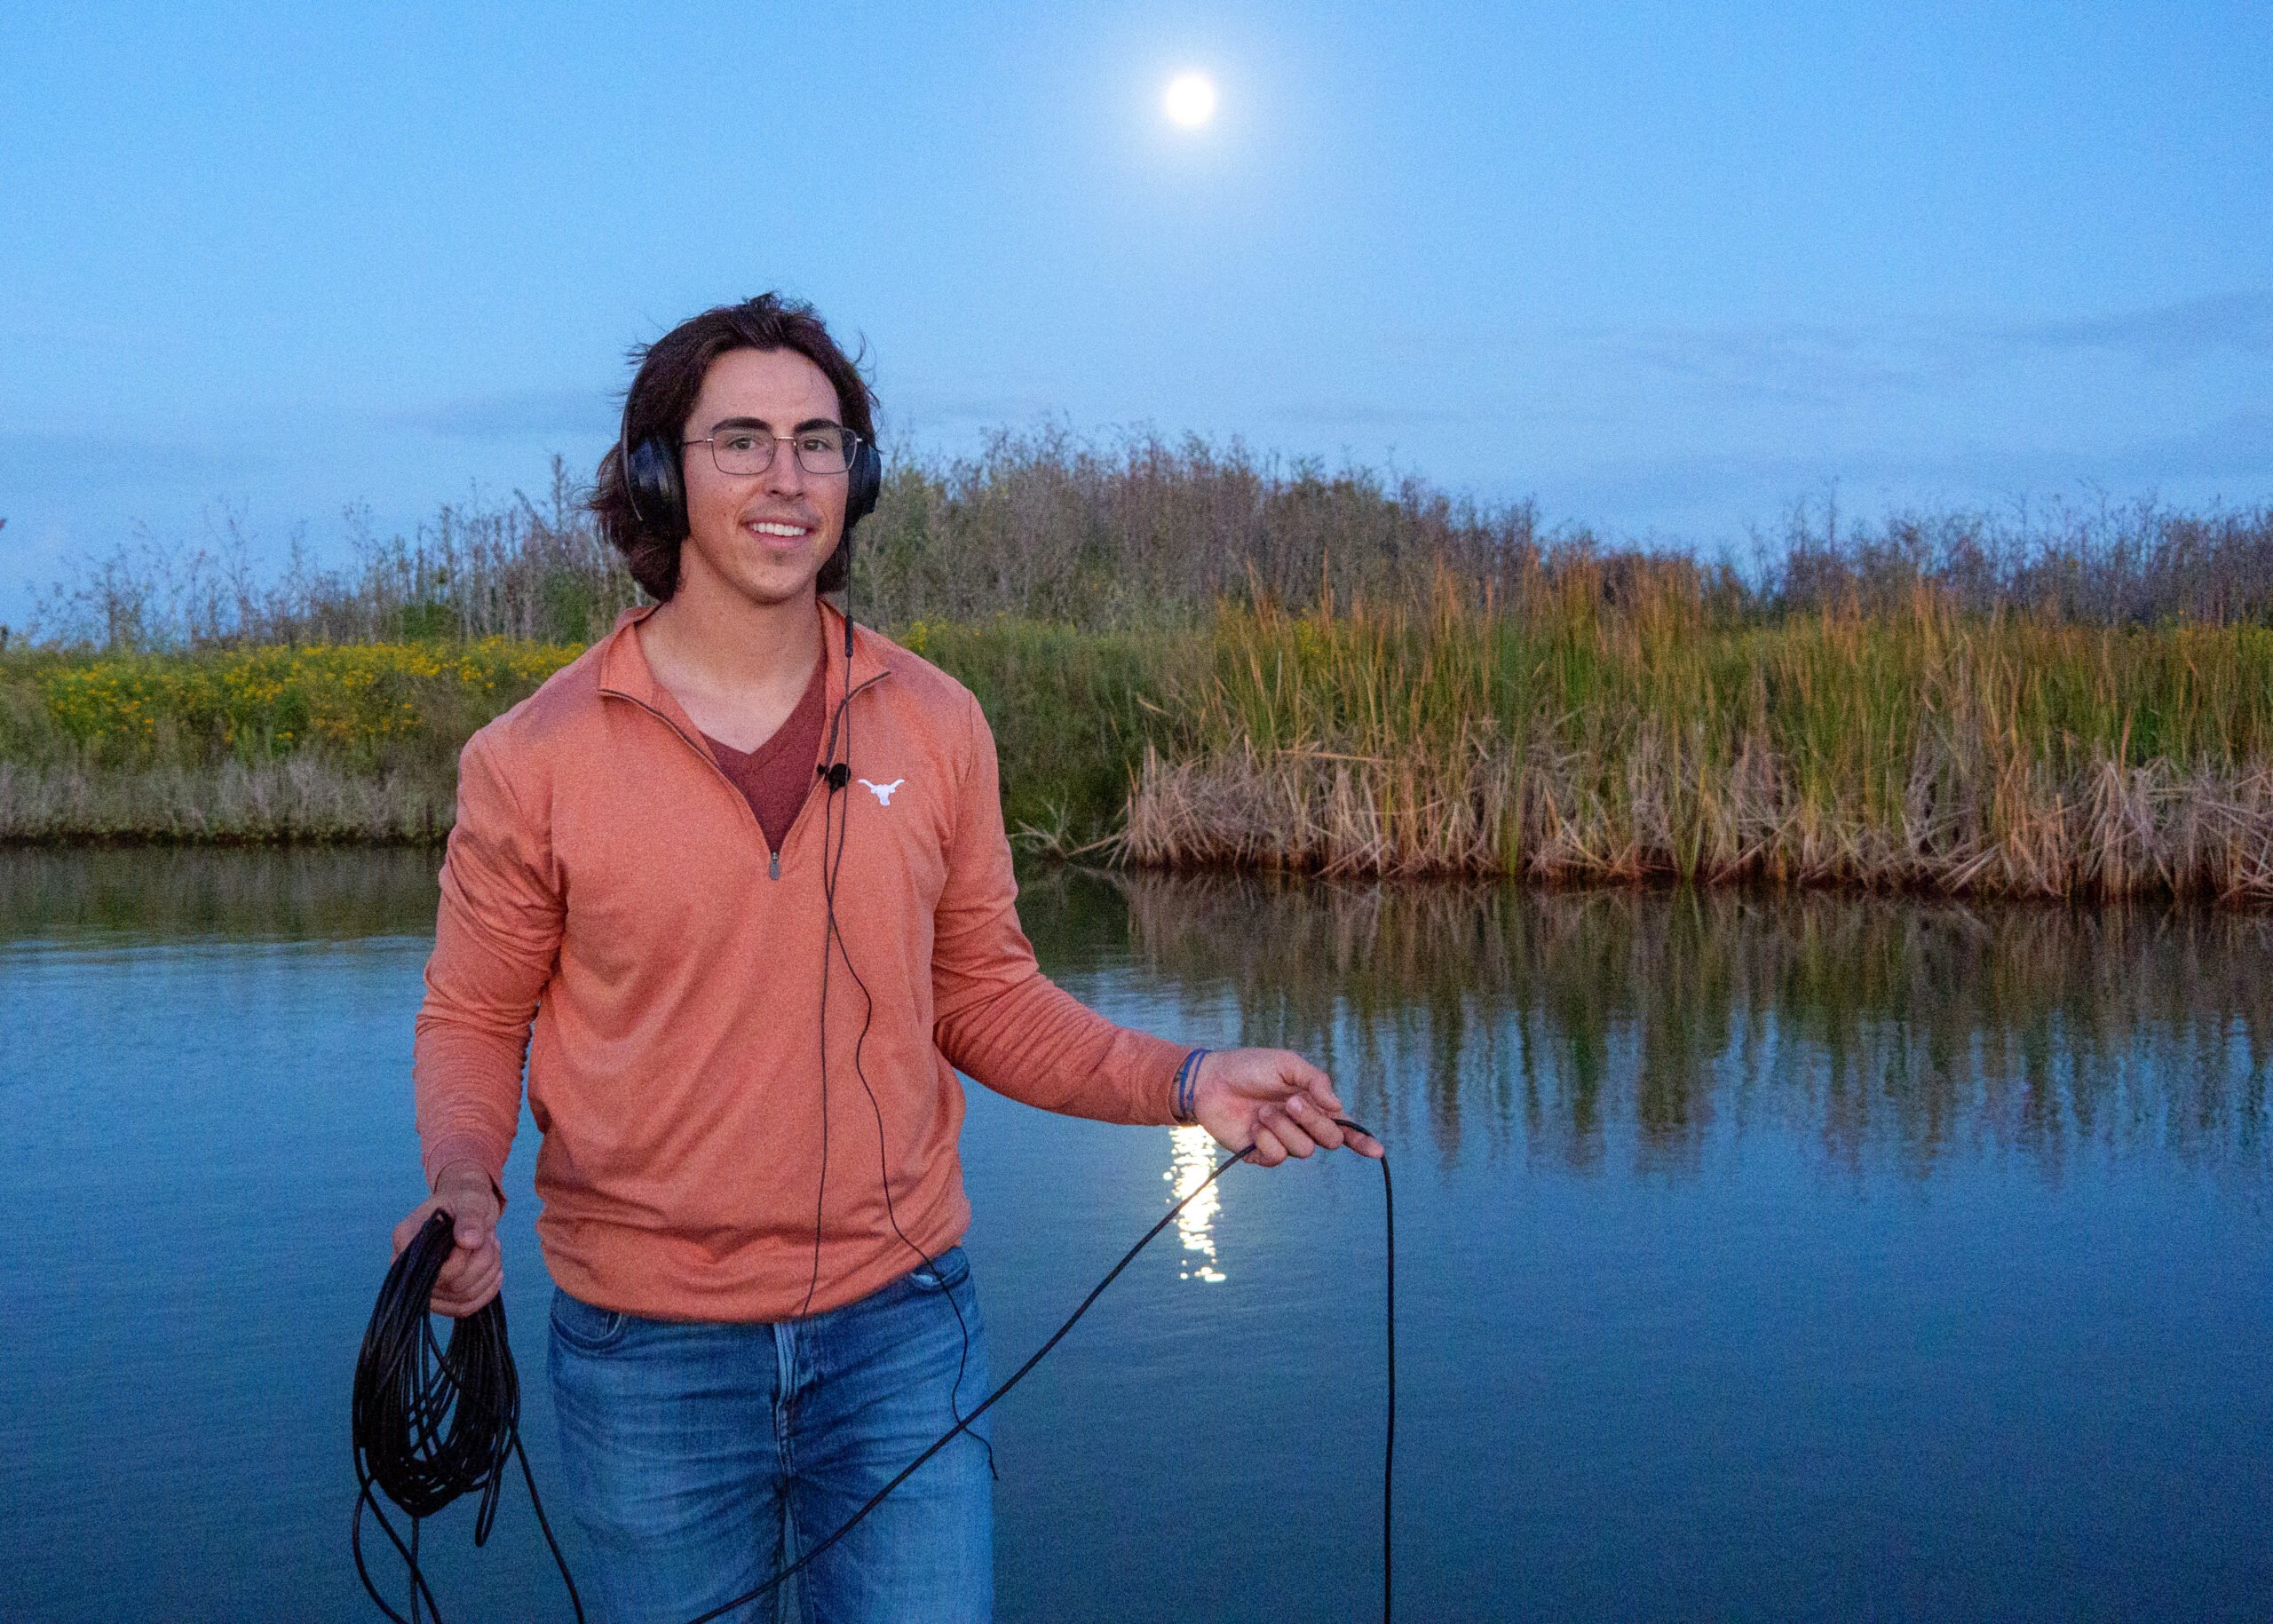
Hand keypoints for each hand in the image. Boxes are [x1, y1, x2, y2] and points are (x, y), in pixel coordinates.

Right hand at [391, 1161, 503, 1317]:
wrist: (468, 1206)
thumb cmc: (466, 1198)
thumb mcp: (471, 1199)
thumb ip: (469, 1217)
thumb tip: (469, 1242)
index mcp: (405, 1240)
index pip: (431, 1268)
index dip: (461, 1258)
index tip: (476, 1237)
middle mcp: (407, 1268)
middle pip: (451, 1287)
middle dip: (482, 1262)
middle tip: (490, 1239)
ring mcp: (422, 1286)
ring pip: (461, 1299)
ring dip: (488, 1274)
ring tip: (492, 1249)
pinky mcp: (439, 1298)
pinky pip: (464, 1308)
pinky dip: (487, 1291)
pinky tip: (496, 1271)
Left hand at [1189, 1049, 1383, 1165]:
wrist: (1210, 1080)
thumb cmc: (1249, 1067)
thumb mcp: (1286, 1064)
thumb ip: (1316, 1081)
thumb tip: (1338, 1107)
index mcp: (1313, 1104)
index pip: (1344, 1127)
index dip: (1362, 1141)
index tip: (1377, 1151)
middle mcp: (1302, 1126)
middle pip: (1328, 1140)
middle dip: (1313, 1121)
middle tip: (1289, 1102)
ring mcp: (1282, 1141)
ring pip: (1304, 1150)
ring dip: (1283, 1128)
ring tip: (1262, 1111)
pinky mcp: (1261, 1154)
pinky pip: (1277, 1157)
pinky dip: (1266, 1140)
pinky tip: (1253, 1126)